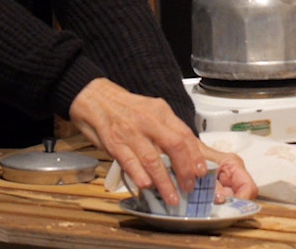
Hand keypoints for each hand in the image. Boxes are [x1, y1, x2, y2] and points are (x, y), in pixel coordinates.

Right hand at [67, 78, 254, 204]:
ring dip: (164, 182)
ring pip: (153, 160)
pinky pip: (130, 162)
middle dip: (184, 170)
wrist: (95, 98)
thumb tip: (186, 151)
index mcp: (161, 112)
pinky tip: (148, 186)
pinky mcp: (114, 144)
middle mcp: (148, 121)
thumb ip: (167, 128)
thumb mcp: (151, 110)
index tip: (200, 171)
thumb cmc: (126, 108)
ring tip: (172, 197)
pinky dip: (140, 176)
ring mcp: (131, 133)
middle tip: (189, 187)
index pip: (184, 135)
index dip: (194, 156)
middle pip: (174, 147)